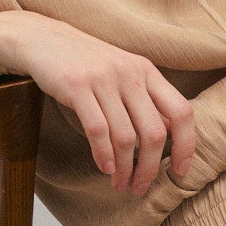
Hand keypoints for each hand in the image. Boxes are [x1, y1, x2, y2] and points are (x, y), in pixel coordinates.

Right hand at [0, 11, 195, 197]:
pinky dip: (103, 155)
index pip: (181, 112)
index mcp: (147, 71)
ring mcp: (104, 79)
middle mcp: (130, 73)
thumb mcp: (121, 74)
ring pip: (126, 137)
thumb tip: (167, 140)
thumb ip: (144, 100)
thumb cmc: (84, 64)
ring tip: (119, 183)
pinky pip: (97, 130)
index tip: (180, 171)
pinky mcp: (76, 86)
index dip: (186, 145)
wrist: (39, 38)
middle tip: (140, 187)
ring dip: (124, 168)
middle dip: (150, 168)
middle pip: (155, 133)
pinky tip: (103, 168)